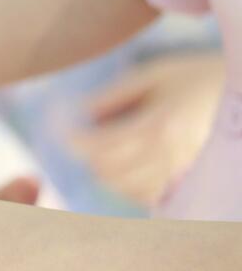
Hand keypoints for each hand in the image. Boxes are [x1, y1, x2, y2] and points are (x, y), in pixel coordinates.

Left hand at [74, 53, 224, 205]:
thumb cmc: (202, 76)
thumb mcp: (158, 73)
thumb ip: (116, 94)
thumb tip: (82, 113)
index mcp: (158, 126)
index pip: (100, 147)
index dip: (76, 141)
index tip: (67, 132)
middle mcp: (169, 156)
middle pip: (109, 172)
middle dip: (91, 156)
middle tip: (87, 140)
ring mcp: (182, 174)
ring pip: (127, 189)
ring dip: (109, 172)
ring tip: (108, 151)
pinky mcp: (192, 184)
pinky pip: (150, 197)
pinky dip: (132, 185)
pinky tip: (133, 166)